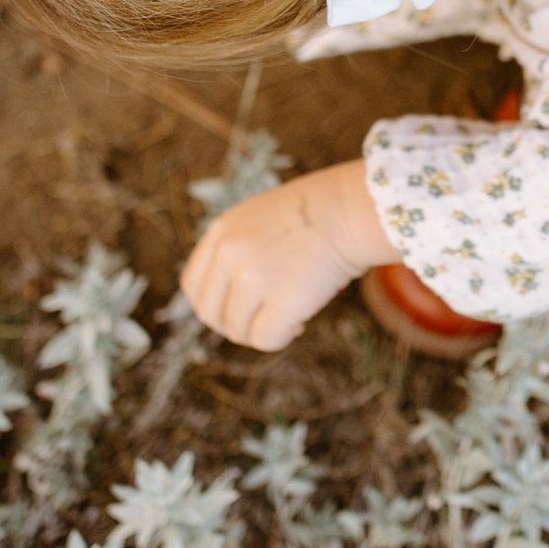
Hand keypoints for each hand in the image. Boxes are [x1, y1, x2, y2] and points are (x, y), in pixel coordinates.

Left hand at [182, 163, 397, 351]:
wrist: (354, 208)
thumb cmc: (317, 214)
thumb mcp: (260, 219)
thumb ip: (236, 250)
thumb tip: (228, 299)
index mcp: (222, 232)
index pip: (193, 286)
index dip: (215, 303)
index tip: (241, 305)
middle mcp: (230, 254)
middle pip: (210, 313)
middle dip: (235, 323)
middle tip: (265, 316)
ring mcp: (253, 277)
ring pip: (237, 330)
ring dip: (262, 329)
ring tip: (291, 313)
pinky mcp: (281, 300)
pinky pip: (264, 339)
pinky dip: (281, 337)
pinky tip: (300, 320)